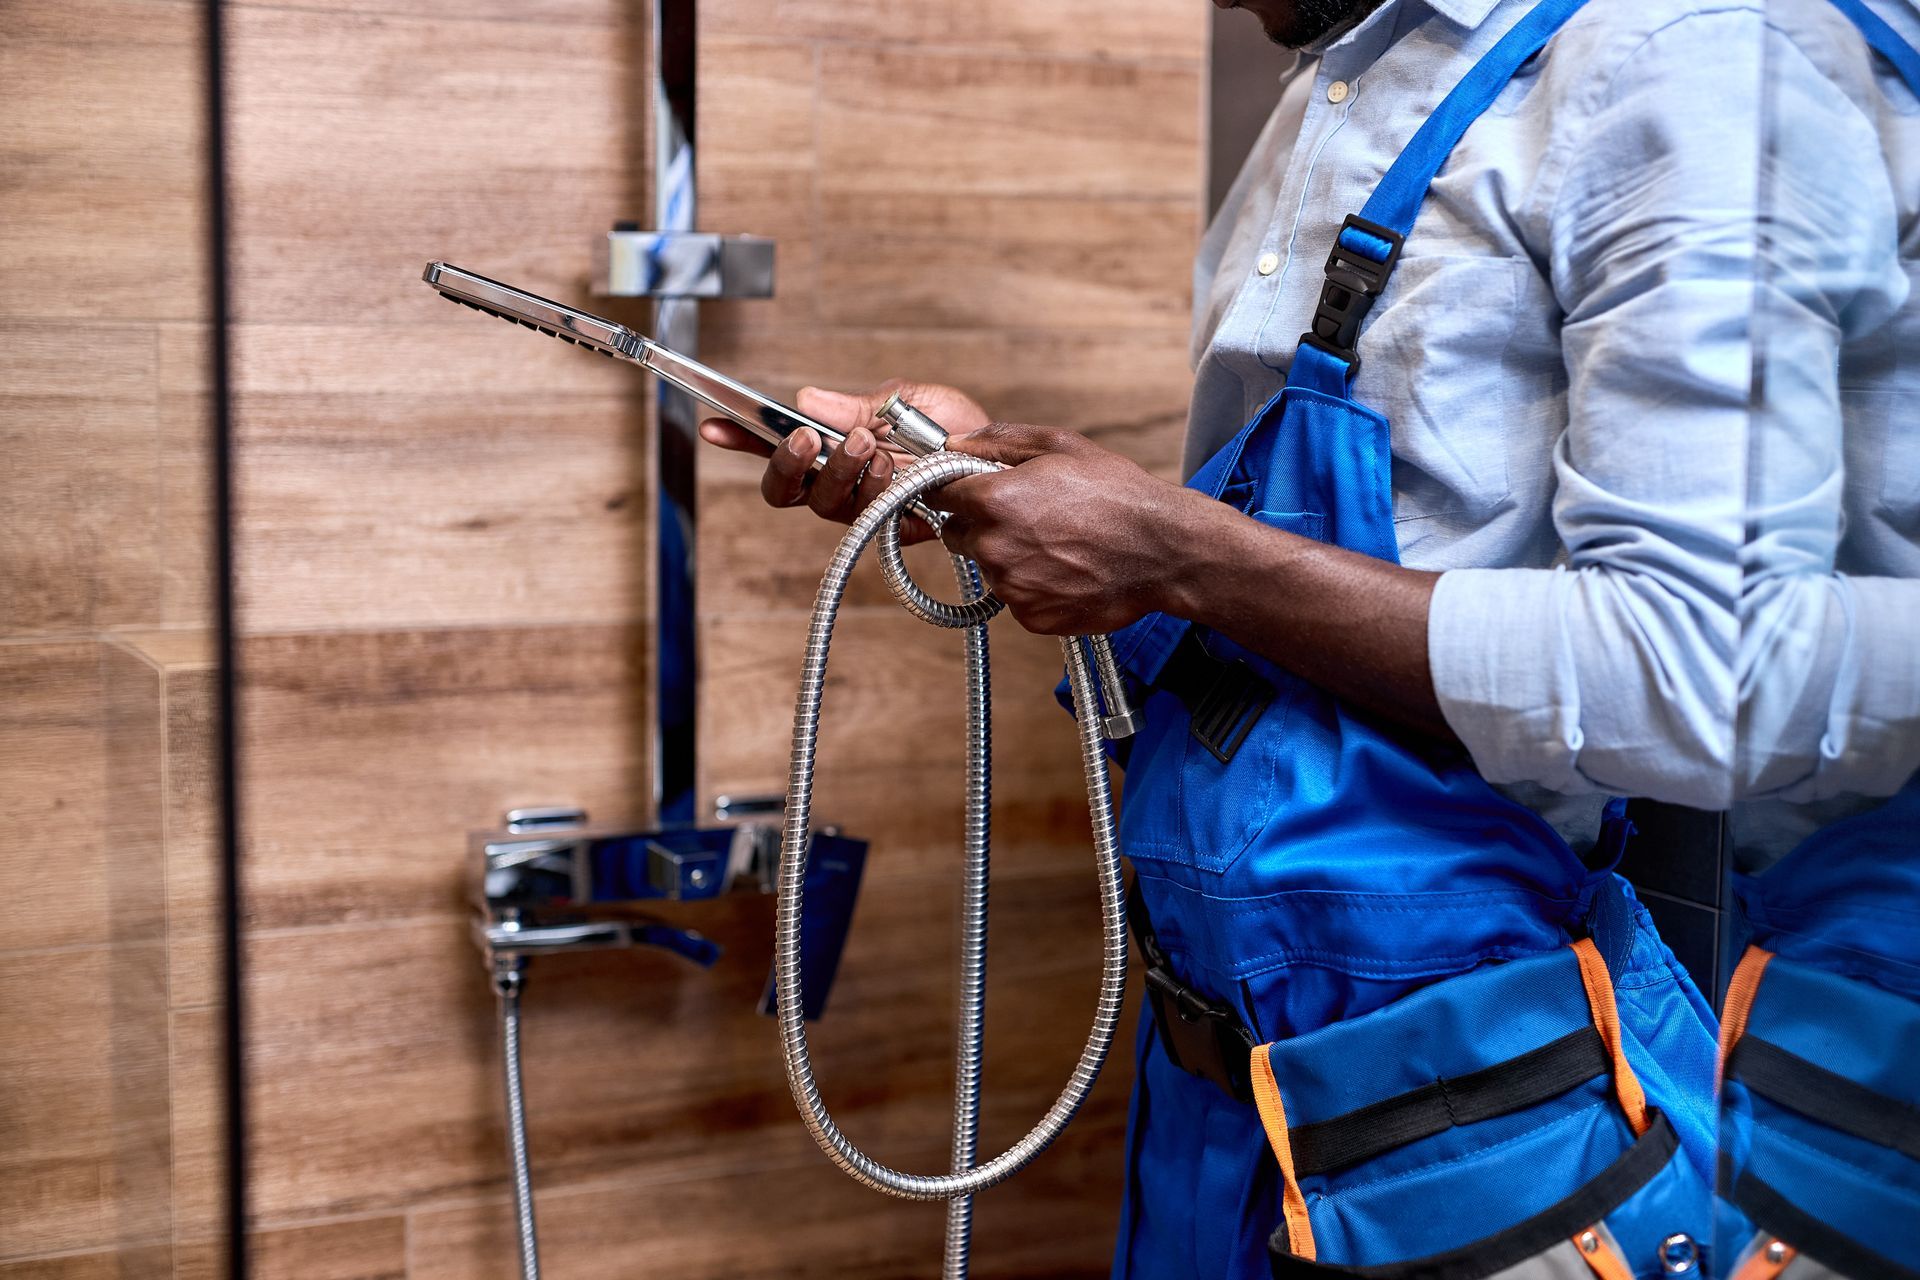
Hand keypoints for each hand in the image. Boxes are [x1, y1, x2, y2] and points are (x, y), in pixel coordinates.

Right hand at [698, 380, 988, 543]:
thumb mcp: (906, 401)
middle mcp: (838, 485)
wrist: (1000, 459)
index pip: (773, 448)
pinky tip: (890, 466)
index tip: (713, 424)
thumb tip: (806, 402)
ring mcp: (862, 510)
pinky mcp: (893, 531)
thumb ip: (858, 404)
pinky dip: (875, 487)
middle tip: (807, 437)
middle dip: (786, 463)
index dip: (740, 440)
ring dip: (839, 470)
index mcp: (831, 449)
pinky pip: (868, 517)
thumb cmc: (952, 428)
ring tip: (867, 441)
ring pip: (822, 505)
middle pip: (783, 491)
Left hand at [930, 424, 1206, 635]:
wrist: (1163, 551)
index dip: (953, 490)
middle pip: (958, 536)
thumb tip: (954, 442)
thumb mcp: (1060, 446)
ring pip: (989, 568)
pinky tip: (1067, 569)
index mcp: (994, 500)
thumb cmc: (1116, 493)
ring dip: (1010, 556)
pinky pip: (1015, 598)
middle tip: (1028, 517)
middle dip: (980, 524)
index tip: (968, 490)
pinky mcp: (1030, 616)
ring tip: (1058, 543)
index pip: (938, 496)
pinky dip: (1033, 586)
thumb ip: (998, 441)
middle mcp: (994, 547)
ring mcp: (1011, 587)